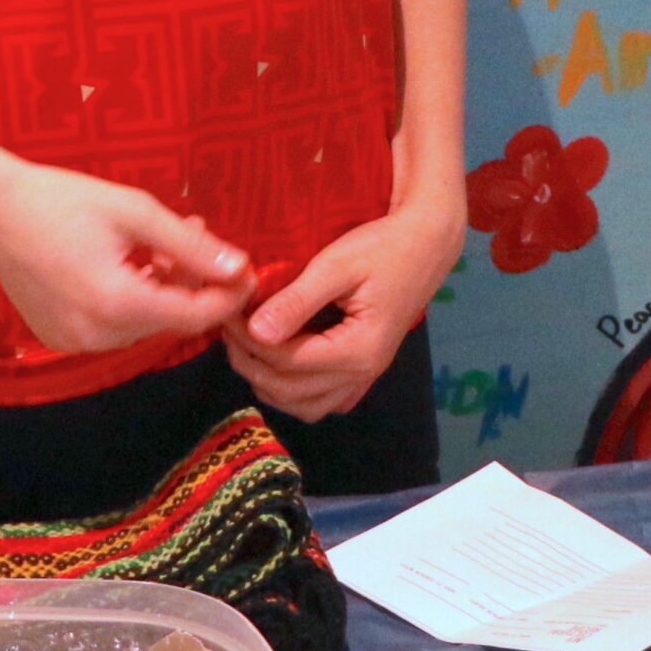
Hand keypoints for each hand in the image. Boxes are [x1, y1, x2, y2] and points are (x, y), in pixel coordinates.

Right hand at [0, 159, 254, 355]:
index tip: (246, 269)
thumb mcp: (135, 212)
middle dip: (192, 282)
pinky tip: (127, 263)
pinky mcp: (60, 337)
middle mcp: (97, 335)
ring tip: (161, 244)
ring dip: (161, 289)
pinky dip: (130, 299)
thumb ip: (192, 245)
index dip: (228, 295)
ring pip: (143, 323)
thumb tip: (240, 268)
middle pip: (170, 319)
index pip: (197, 316)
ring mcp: (75, 341)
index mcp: (119, 304)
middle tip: (197, 235)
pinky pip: (113, 326)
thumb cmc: (61, 200)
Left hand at [222, 189, 464, 422]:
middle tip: (225, 329)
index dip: (249, 341)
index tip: (225, 314)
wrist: (425, 245)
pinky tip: (276, 365)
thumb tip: (256, 331)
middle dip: (250, 363)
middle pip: (291, 390)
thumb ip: (297, 301)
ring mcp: (365, 377)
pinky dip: (294, 393)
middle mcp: (363, 374)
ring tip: (244, 347)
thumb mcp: (336, 265)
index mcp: (359, 349)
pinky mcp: (363, 372)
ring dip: (268, 384)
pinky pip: (322, 401)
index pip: (288, 361)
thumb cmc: (382, 248)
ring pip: (304, 406)